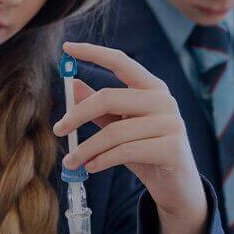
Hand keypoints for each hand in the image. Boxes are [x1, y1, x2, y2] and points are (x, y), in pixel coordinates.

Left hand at [53, 42, 208, 233]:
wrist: (176, 186)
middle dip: (77, 114)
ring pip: (114, 132)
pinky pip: (126, 151)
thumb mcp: (120, 126)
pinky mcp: (172, 148)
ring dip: (86, 148)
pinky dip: (102, 160)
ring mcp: (171, 123)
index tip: (67, 48)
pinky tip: (91, 167)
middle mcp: (164, 100)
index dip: (93, 53)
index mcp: (152, 87)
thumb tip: (73, 84)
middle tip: (58, 130)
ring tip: (72, 161)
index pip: (121, 61)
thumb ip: (100, 107)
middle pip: (109, 98)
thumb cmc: (145, 151)